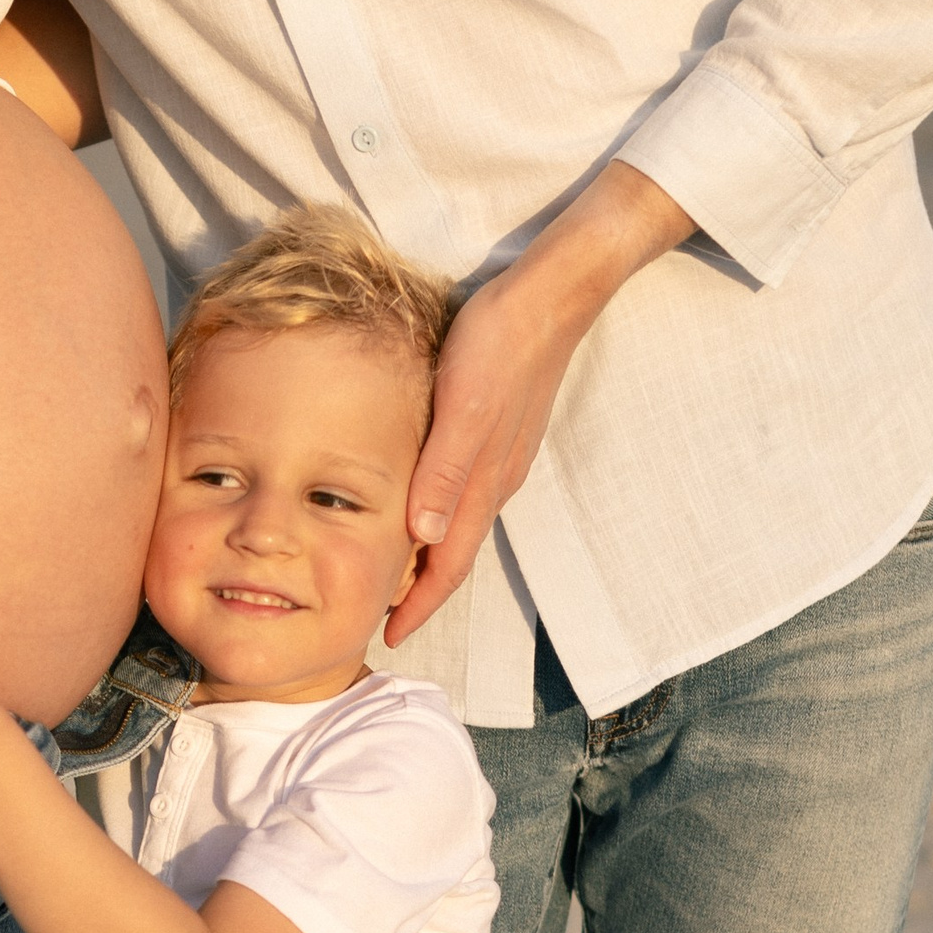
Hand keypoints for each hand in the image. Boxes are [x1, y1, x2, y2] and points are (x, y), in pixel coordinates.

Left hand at [390, 160, 694, 644]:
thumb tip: (423, 540)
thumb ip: (443, 472)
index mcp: (483, 482)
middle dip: (421, 592)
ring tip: (394, 575)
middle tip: (381, 617)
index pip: (449, 565)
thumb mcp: (462, 406)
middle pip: (455, 555)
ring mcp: (501, 459)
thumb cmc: (500, 343)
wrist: (551, 296)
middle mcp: (495, 481)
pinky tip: (421, 508)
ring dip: (431, 558)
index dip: (419, 604)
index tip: (388, 636)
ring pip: (461, 526)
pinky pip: (467, 495)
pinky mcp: (500, 434)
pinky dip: (440, 517)